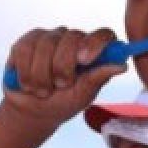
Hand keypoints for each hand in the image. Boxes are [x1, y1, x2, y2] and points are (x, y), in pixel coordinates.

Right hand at [3, 27, 126, 125]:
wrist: (33, 112)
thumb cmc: (63, 103)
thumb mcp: (83, 95)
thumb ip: (99, 77)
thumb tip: (122, 66)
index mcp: (93, 51)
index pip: (103, 35)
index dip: (95, 43)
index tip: (84, 60)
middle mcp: (73, 40)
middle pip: (71, 38)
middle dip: (62, 67)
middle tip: (60, 85)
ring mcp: (49, 38)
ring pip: (45, 45)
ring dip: (42, 76)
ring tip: (43, 90)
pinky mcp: (26, 42)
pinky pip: (25, 50)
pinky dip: (25, 73)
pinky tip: (28, 83)